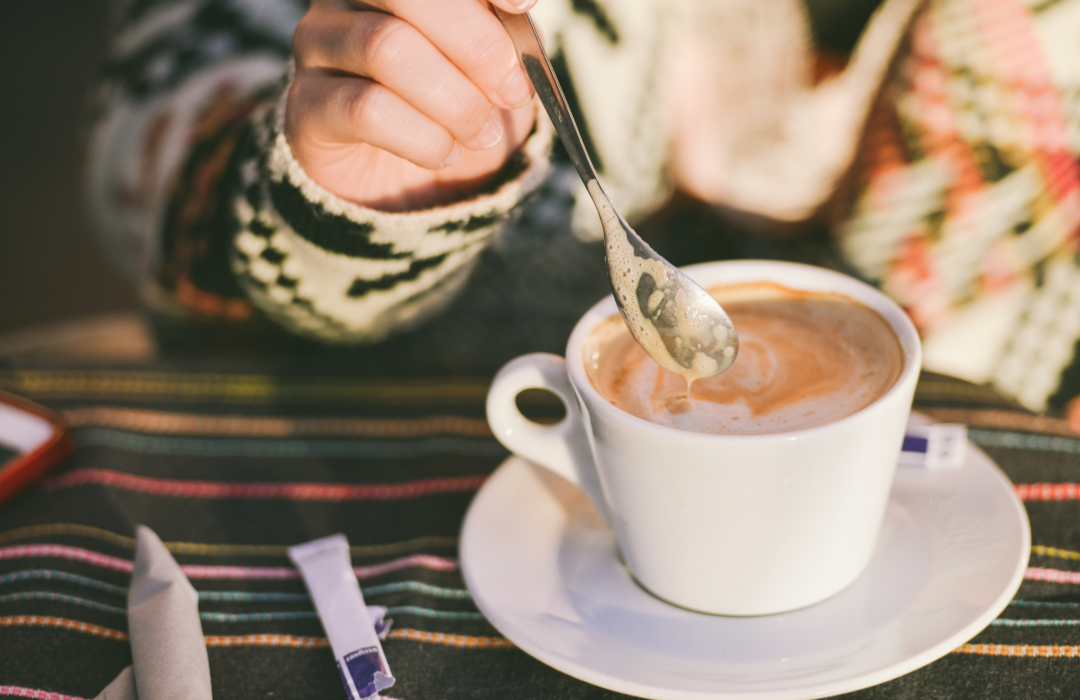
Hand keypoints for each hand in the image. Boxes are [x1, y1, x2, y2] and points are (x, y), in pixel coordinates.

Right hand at [287, 0, 537, 211]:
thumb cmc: (454, 110)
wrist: (410, 184)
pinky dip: (423, 137)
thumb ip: (504, 31)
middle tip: (511, 91)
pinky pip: (366, 109)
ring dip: (454, 100)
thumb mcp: (493, 68)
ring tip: (482, 133)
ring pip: (387, 48)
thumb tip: (518, 10)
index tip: (522, 5)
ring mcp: (318, 44)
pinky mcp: (306, 104)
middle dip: (475, 44)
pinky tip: (445, 152)